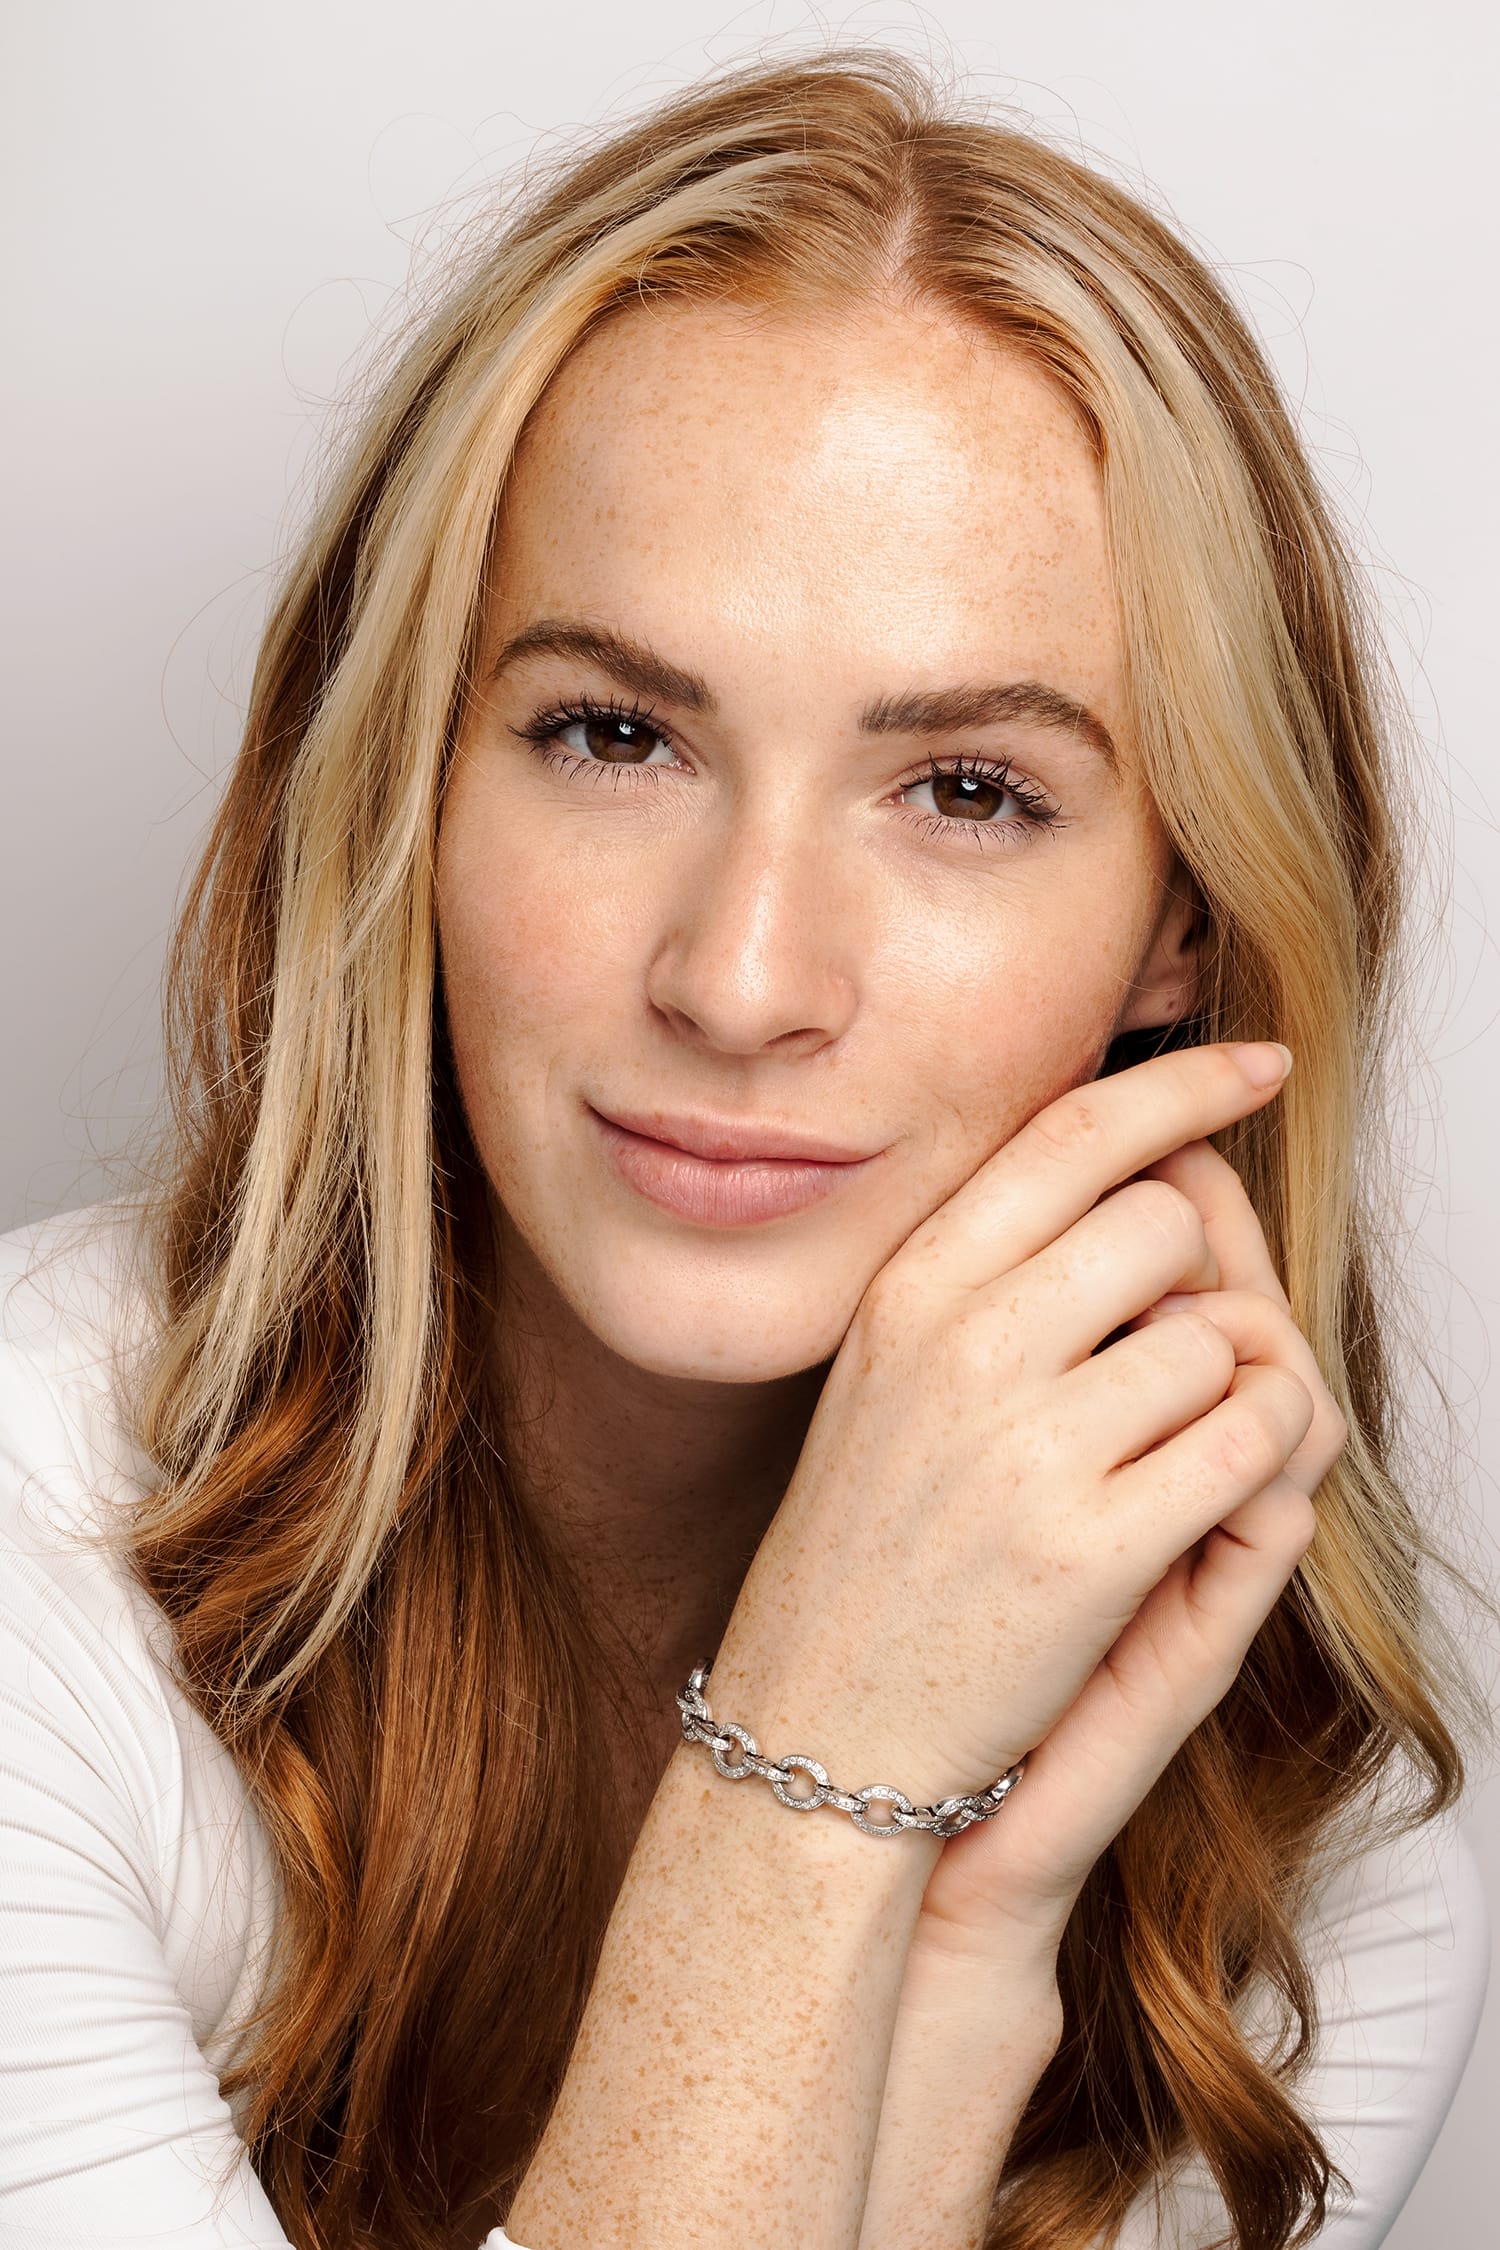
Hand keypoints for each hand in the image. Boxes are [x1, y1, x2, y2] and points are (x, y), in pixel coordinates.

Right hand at [854, 1131, 1347, 2247]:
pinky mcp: (1094, 1549)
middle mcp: (960, 1342)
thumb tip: (1117, 1168)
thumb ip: (983, 1267)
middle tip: (1163, 1351)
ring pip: (1222, 1336)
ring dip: (1224, 1387)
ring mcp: (1026, 1445)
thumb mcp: (886, 1371)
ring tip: (1155, 1452)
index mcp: (907, 1285)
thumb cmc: (863, 1547)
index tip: (1251, 1066)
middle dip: (1196, 1279)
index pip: (1070, 1129)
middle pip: (1166, 1220)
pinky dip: (1258, 1461)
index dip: (1180, 1083)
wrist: (818, 1725)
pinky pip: (1252, 1442)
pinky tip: (1196, 1499)